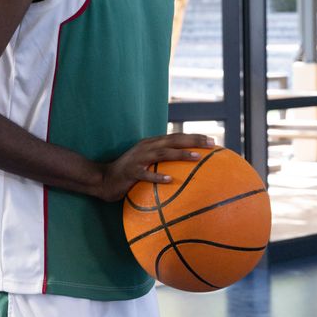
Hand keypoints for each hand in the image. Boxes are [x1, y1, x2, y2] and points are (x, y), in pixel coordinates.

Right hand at [96, 133, 215, 201]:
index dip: (194, 137)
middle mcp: (146, 147)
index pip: (176, 137)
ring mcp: (138, 159)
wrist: (103, 179)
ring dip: (181, 154)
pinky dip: (158, 177)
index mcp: (151, 144)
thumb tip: (184, 170)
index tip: (212, 141)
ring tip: (197, 157)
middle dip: (194, 141)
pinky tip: (170, 180)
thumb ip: (161, 161)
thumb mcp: (146, 163)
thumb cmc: (128, 174)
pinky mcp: (131, 172)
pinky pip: (146, 175)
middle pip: (173, 141)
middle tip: (212, 144)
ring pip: (163, 154)